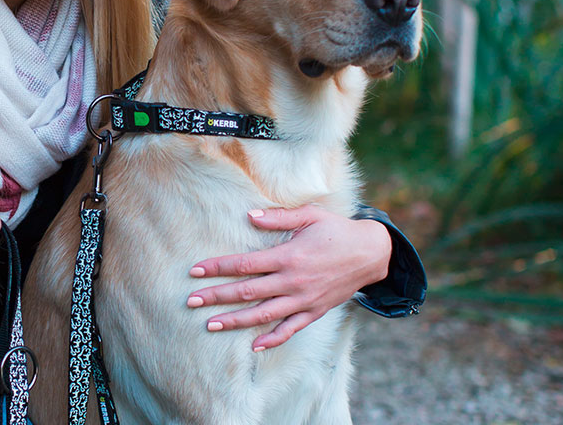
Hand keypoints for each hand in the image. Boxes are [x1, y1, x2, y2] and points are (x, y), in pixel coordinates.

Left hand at [186, 205, 391, 350]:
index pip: (244, 264)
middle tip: (191, 301)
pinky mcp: (315, 312)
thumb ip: (278, 217)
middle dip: (217, 296)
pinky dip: (272, 339)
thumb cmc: (337, 230)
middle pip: (247, 292)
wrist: (371, 253)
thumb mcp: (310, 215)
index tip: (195, 271)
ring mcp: (304, 300)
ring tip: (210, 325)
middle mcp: (293, 281)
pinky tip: (253, 346)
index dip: (218, 267)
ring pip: (263, 315)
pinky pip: (291, 329)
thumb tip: (249, 216)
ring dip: (235, 321)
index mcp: (288, 256)